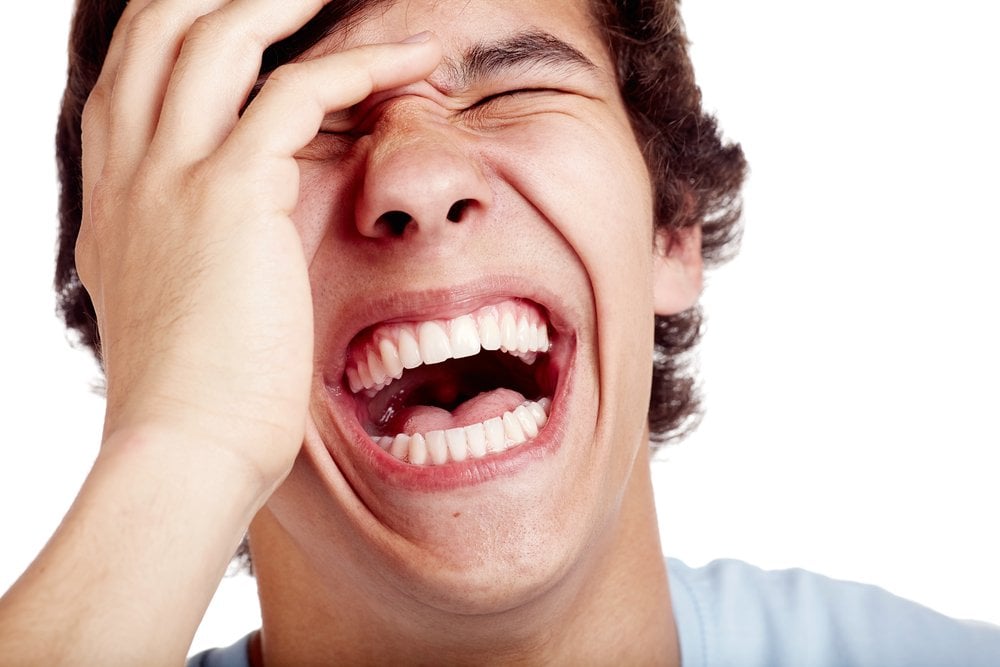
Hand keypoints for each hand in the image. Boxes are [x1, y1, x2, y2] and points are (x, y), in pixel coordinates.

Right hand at [76, 0, 441, 491]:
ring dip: (286, 2)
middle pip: (158, 26)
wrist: (185, 452)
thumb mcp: (172, 306)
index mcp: (112, 195)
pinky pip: (298, 92)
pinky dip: (359, 64)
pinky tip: (410, 60)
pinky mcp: (228, 194)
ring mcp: (169, 174)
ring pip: (217, 34)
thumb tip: (221, 238)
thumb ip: (183, 251)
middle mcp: (127, 168)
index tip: (238, 15)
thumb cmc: (197, 399)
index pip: (133, 73)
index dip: (183, 29)